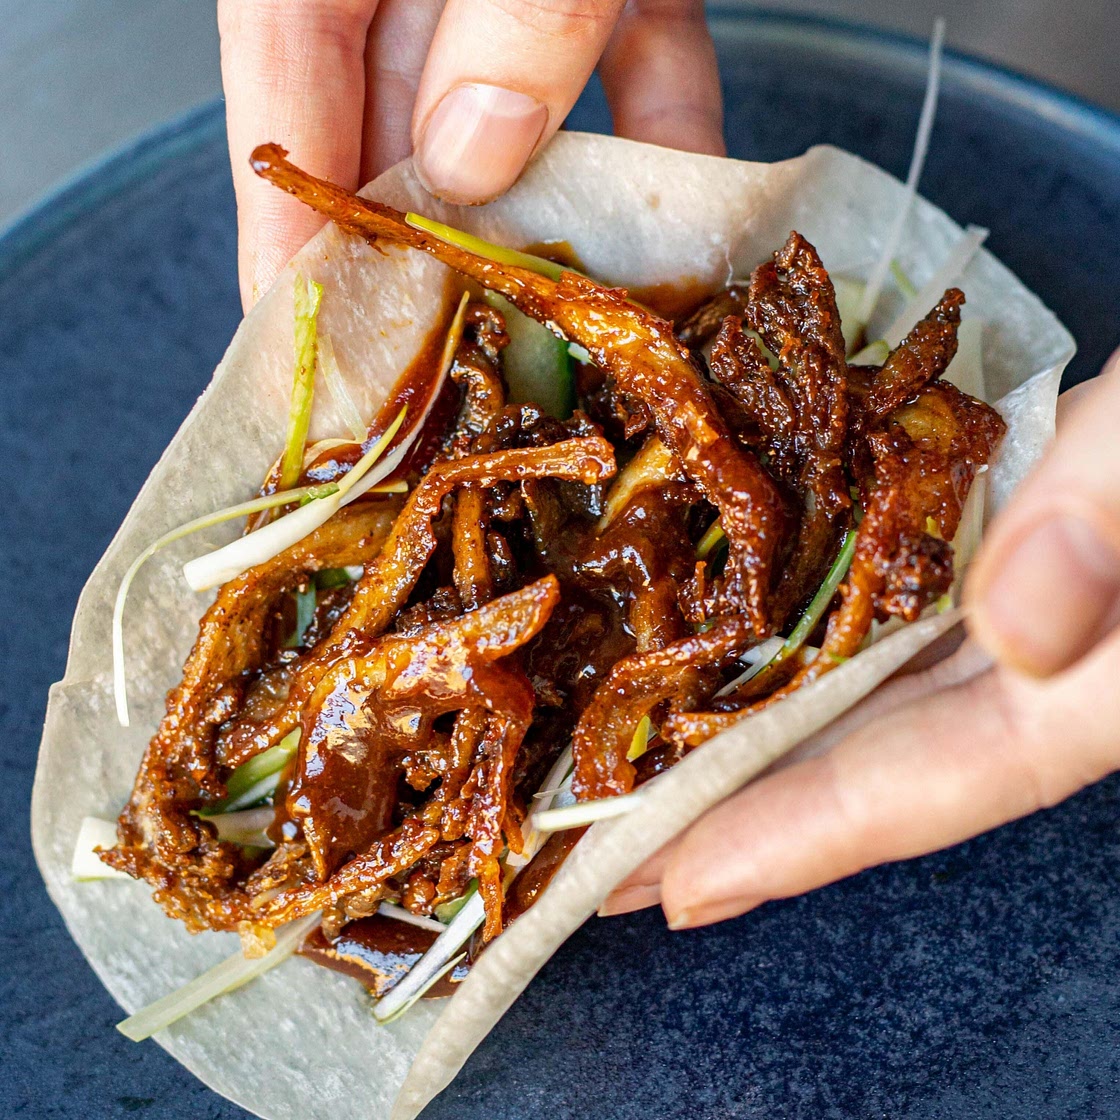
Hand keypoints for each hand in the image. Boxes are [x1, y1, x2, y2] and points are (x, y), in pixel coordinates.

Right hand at [218, 0, 723, 308]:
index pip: (280, 85)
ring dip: (547, 204)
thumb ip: (513, 0)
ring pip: (510, 99)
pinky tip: (683, 203)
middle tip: (441, 361)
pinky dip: (657, 123)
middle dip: (424, 239)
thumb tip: (469, 152)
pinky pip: (625, 51)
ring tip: (557, 315)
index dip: (291, 218)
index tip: (305, 331)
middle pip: (392, 111)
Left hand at [602, 351, 1119, 928]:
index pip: (912, 787)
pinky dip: (801, 656)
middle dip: (734, 821)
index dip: (785, 841)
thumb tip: (1021, 624)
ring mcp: (1017, 612)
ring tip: (646, 782)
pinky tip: (742, 665)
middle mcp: (1040, 667)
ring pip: (860, 705)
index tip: (666, 888)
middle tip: (609, 863)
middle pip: (860, 769)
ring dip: (751, 749)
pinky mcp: (998, 549)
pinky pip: (880, 623)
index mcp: (1092, 682)